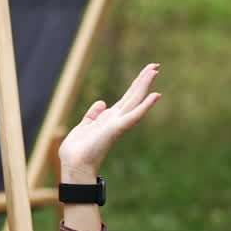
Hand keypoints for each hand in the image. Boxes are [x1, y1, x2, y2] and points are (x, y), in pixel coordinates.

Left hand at [58, 64, 161, 181]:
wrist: (75, 165)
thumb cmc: (77, 151)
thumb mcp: (83, 127)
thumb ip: (92, 115)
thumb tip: (101, 102)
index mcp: (109, 119)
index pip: (126, 98)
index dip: (135, 84)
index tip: (146, 72)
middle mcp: (116, 120)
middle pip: (133, 95)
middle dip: (143, 80)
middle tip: (156, 65)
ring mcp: (118, 124)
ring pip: (135, 100)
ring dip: (145, 86)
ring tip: (155, 71)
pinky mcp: (116, 129)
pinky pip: (134, 115)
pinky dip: (145, 106)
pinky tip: (155, 95)